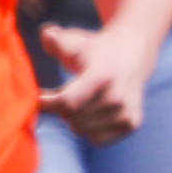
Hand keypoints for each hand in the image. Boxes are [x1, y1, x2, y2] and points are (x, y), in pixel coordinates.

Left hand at [37, 22, 155, 141]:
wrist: (133, 52)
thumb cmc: (95, 48)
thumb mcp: (74, 40)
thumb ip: (54, 39)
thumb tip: (46, 33)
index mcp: (103, 76)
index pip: (67, 103)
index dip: (47, 103)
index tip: (38, 97)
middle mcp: (118, 97)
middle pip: (71, 118)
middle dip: (59, 109)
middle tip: (58, 95)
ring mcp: (127, 113)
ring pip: (81, 130)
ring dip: (72, 119)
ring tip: (75, 101)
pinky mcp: (132, 124)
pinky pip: (96, 139)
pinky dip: (87, 129)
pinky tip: (89, 112)